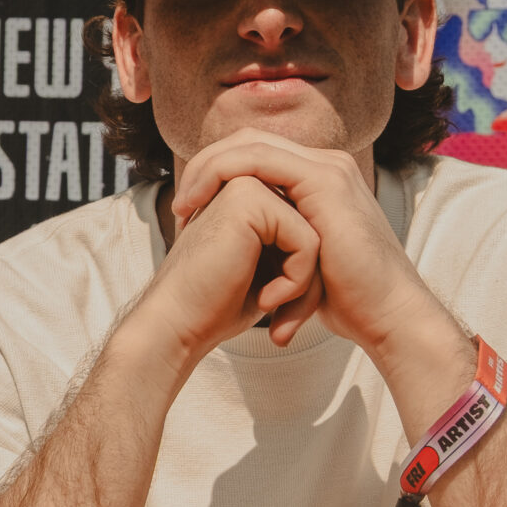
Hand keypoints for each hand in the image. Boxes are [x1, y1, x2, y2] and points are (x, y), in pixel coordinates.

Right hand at [134, 168, 324, 369]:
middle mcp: (247, 181)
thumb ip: (291, 243)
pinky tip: (265, 300)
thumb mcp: (267, 270)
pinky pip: (306, 242)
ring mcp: (246, 184)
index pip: (307, 227)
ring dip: (302, 281)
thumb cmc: (218, 306)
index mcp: (249, 195)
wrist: (179, 325)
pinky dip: (296, 281)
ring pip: (314, 236)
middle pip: (315, 228)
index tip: (268, 302)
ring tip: (269, 305)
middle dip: (307, 276)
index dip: (303, 273)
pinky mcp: (248, 199)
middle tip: (277, 309)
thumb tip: (327, 241)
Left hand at [171, 131, 446, 358]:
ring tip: (183, 206)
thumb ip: (275, 244)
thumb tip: (241, 251)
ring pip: (249, 144)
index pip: (256, 153)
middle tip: (180, 203)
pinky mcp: (325, 181)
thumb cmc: (346, 301)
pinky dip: (222, 175)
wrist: (386, 316)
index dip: (216, 172)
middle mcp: (326, 165)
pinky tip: (200, 204)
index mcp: (319, 178)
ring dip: (207, 169)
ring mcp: (328, 168)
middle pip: (249, 140)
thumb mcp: (299, 263)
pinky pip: (258, 161)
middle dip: (206, 165)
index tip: (187, 207)